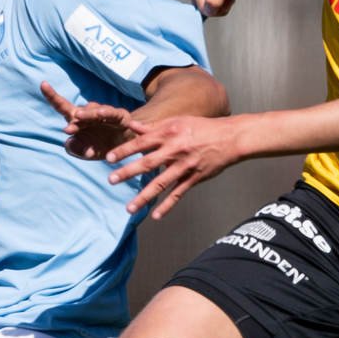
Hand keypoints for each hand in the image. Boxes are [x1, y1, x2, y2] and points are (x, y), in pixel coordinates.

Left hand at [41, 81, 136, 159]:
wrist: (125, 147)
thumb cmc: (101, 146)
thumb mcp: (87, 152)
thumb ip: (76, 149)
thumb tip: (69, 143)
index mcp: (78, 121)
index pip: (62, 107)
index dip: (52, 96)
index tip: (43, 84)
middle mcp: (89, 114)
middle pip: (79, 111)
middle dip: (74, 117)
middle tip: (70, 128)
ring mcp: (105, 114)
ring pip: (95, 111)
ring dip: (88, 115)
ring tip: (81, 119)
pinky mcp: (119, 116)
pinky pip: (112, 113)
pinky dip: (107, 113)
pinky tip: (101, 114)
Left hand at [106, 114, 244, 218]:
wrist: (229, 138)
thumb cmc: (202, 127)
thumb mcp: (177, 121)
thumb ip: (153, 126)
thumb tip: (132, 125)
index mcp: (169, 134)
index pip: (142, 142)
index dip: (125, 150)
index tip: (109, 157)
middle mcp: (175, 150)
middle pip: (148, 163)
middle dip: (128, 172)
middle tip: (111, 180)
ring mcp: (184, 166)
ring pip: (161, 183)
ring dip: (144, 197)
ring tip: (129, 208)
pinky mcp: (194, 178)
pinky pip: (178, 194)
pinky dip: (167, 206)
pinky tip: (156, 216)